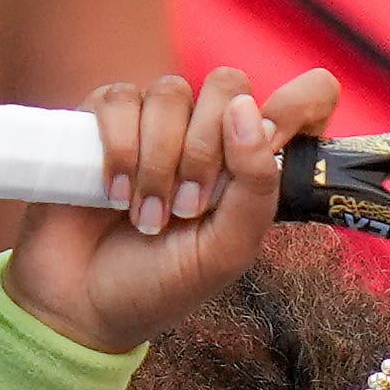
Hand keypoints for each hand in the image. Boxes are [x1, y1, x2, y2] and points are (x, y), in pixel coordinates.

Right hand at [2, 64, 341, 355]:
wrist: (83, 304)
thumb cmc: (161, 284)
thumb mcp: (226, 251)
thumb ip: (255, 186)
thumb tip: (247, 110)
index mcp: (252, 165)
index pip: (306, 99)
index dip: (304, 101)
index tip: (279, 135)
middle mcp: (208, 135)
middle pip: (229, 85)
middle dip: (207, 148)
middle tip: (188, 208)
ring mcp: (154, 123)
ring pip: (171, 92)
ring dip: (159, 160)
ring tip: (146, 217)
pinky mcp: (102, 121)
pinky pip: (118, 98)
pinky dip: (119, 148)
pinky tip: (114, 194)